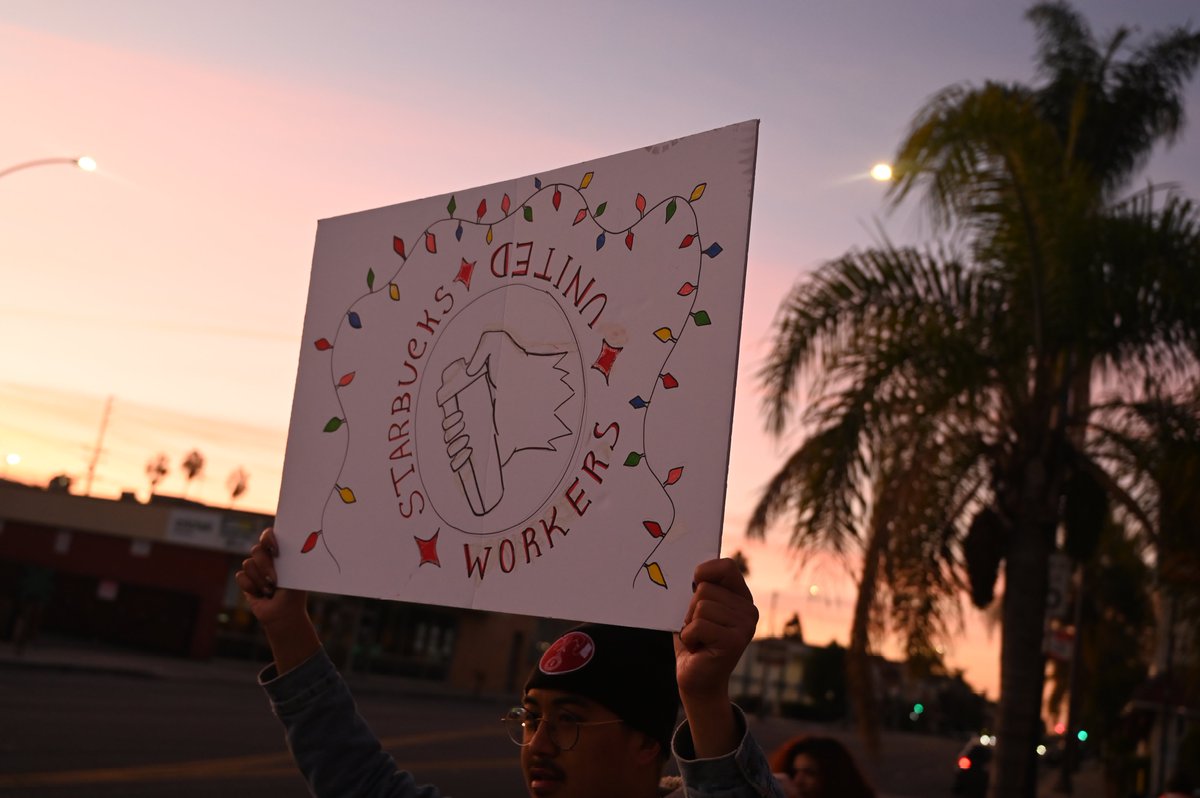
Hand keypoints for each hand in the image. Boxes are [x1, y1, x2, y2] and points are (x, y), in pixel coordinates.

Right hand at [235, 527, 318, 673]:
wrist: (284, 614)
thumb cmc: (293, 593)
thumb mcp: (295, 575)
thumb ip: (290, 560)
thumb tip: (298, 543)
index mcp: (279, 552)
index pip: (269, 535)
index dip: (268, 537)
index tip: (276, 549)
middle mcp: (265, 557)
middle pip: (257, 550)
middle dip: (265, 566)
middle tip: (274, 579)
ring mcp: (254, 568)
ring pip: (248, 564)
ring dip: (260, 580)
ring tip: (270, 590)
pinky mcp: (245, 580)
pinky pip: (241, 576)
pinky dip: (251, 587)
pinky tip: (260, 594)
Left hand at [674, 557, 758, 756]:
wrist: (696, 680)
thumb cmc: (694, 640)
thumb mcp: (695, 609)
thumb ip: (699, 588)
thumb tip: (693, 571)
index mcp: (741, 597)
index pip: (727, 566)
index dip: (705, 571)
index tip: (693, 584)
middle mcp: (749, 610)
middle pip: (704, 588)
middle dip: (690, 609)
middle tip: (698, 629)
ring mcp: (745, 626)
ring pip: (700, 606)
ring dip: (690, 625)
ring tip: (698, 639)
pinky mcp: (734, 641)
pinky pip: (699, 625)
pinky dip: (689, 637)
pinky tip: (698, 649)